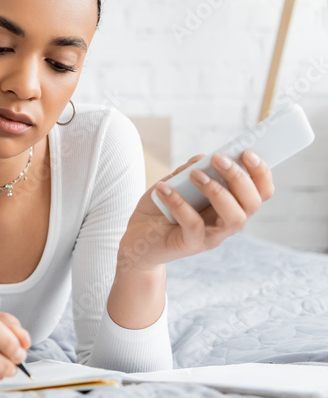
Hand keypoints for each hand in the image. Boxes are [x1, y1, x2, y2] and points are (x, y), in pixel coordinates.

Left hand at [119, 150, 274, 271]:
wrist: (137, 239)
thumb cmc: (160, 208)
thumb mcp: (174, 183)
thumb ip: (191, 170)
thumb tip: (204, 158)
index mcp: (230, 205)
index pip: (260, 192)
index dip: (260, 172)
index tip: (247, 151)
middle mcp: (227, 222)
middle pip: (252, 203)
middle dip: (239, 177)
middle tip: (218, 158)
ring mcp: (212, 236)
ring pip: (234, 218)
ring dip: (218, 191)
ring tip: (195, 174)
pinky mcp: (191, 245)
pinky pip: (194, 225)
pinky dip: (180, 203)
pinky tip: (163, 188)